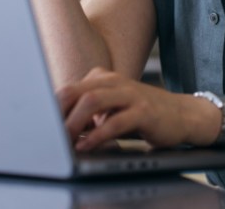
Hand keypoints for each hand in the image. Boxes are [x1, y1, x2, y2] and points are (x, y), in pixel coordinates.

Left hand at [57, 67, 218, 151]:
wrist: (182, 114)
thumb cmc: (141, 114)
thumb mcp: (112, 109)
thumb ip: (88, 114)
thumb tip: (59, 130)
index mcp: (102, 79)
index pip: (69, 89)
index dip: (52, 108)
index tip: (41, 128)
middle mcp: (114, 82)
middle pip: (77, 91)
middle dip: (59, 114)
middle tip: (48, 135)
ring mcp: (130, 94)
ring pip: (93, 101)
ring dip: (74, 122)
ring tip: (65, 140)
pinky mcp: (144, 111)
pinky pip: (116, 121)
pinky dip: (97, 135)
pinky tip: (88, 145)